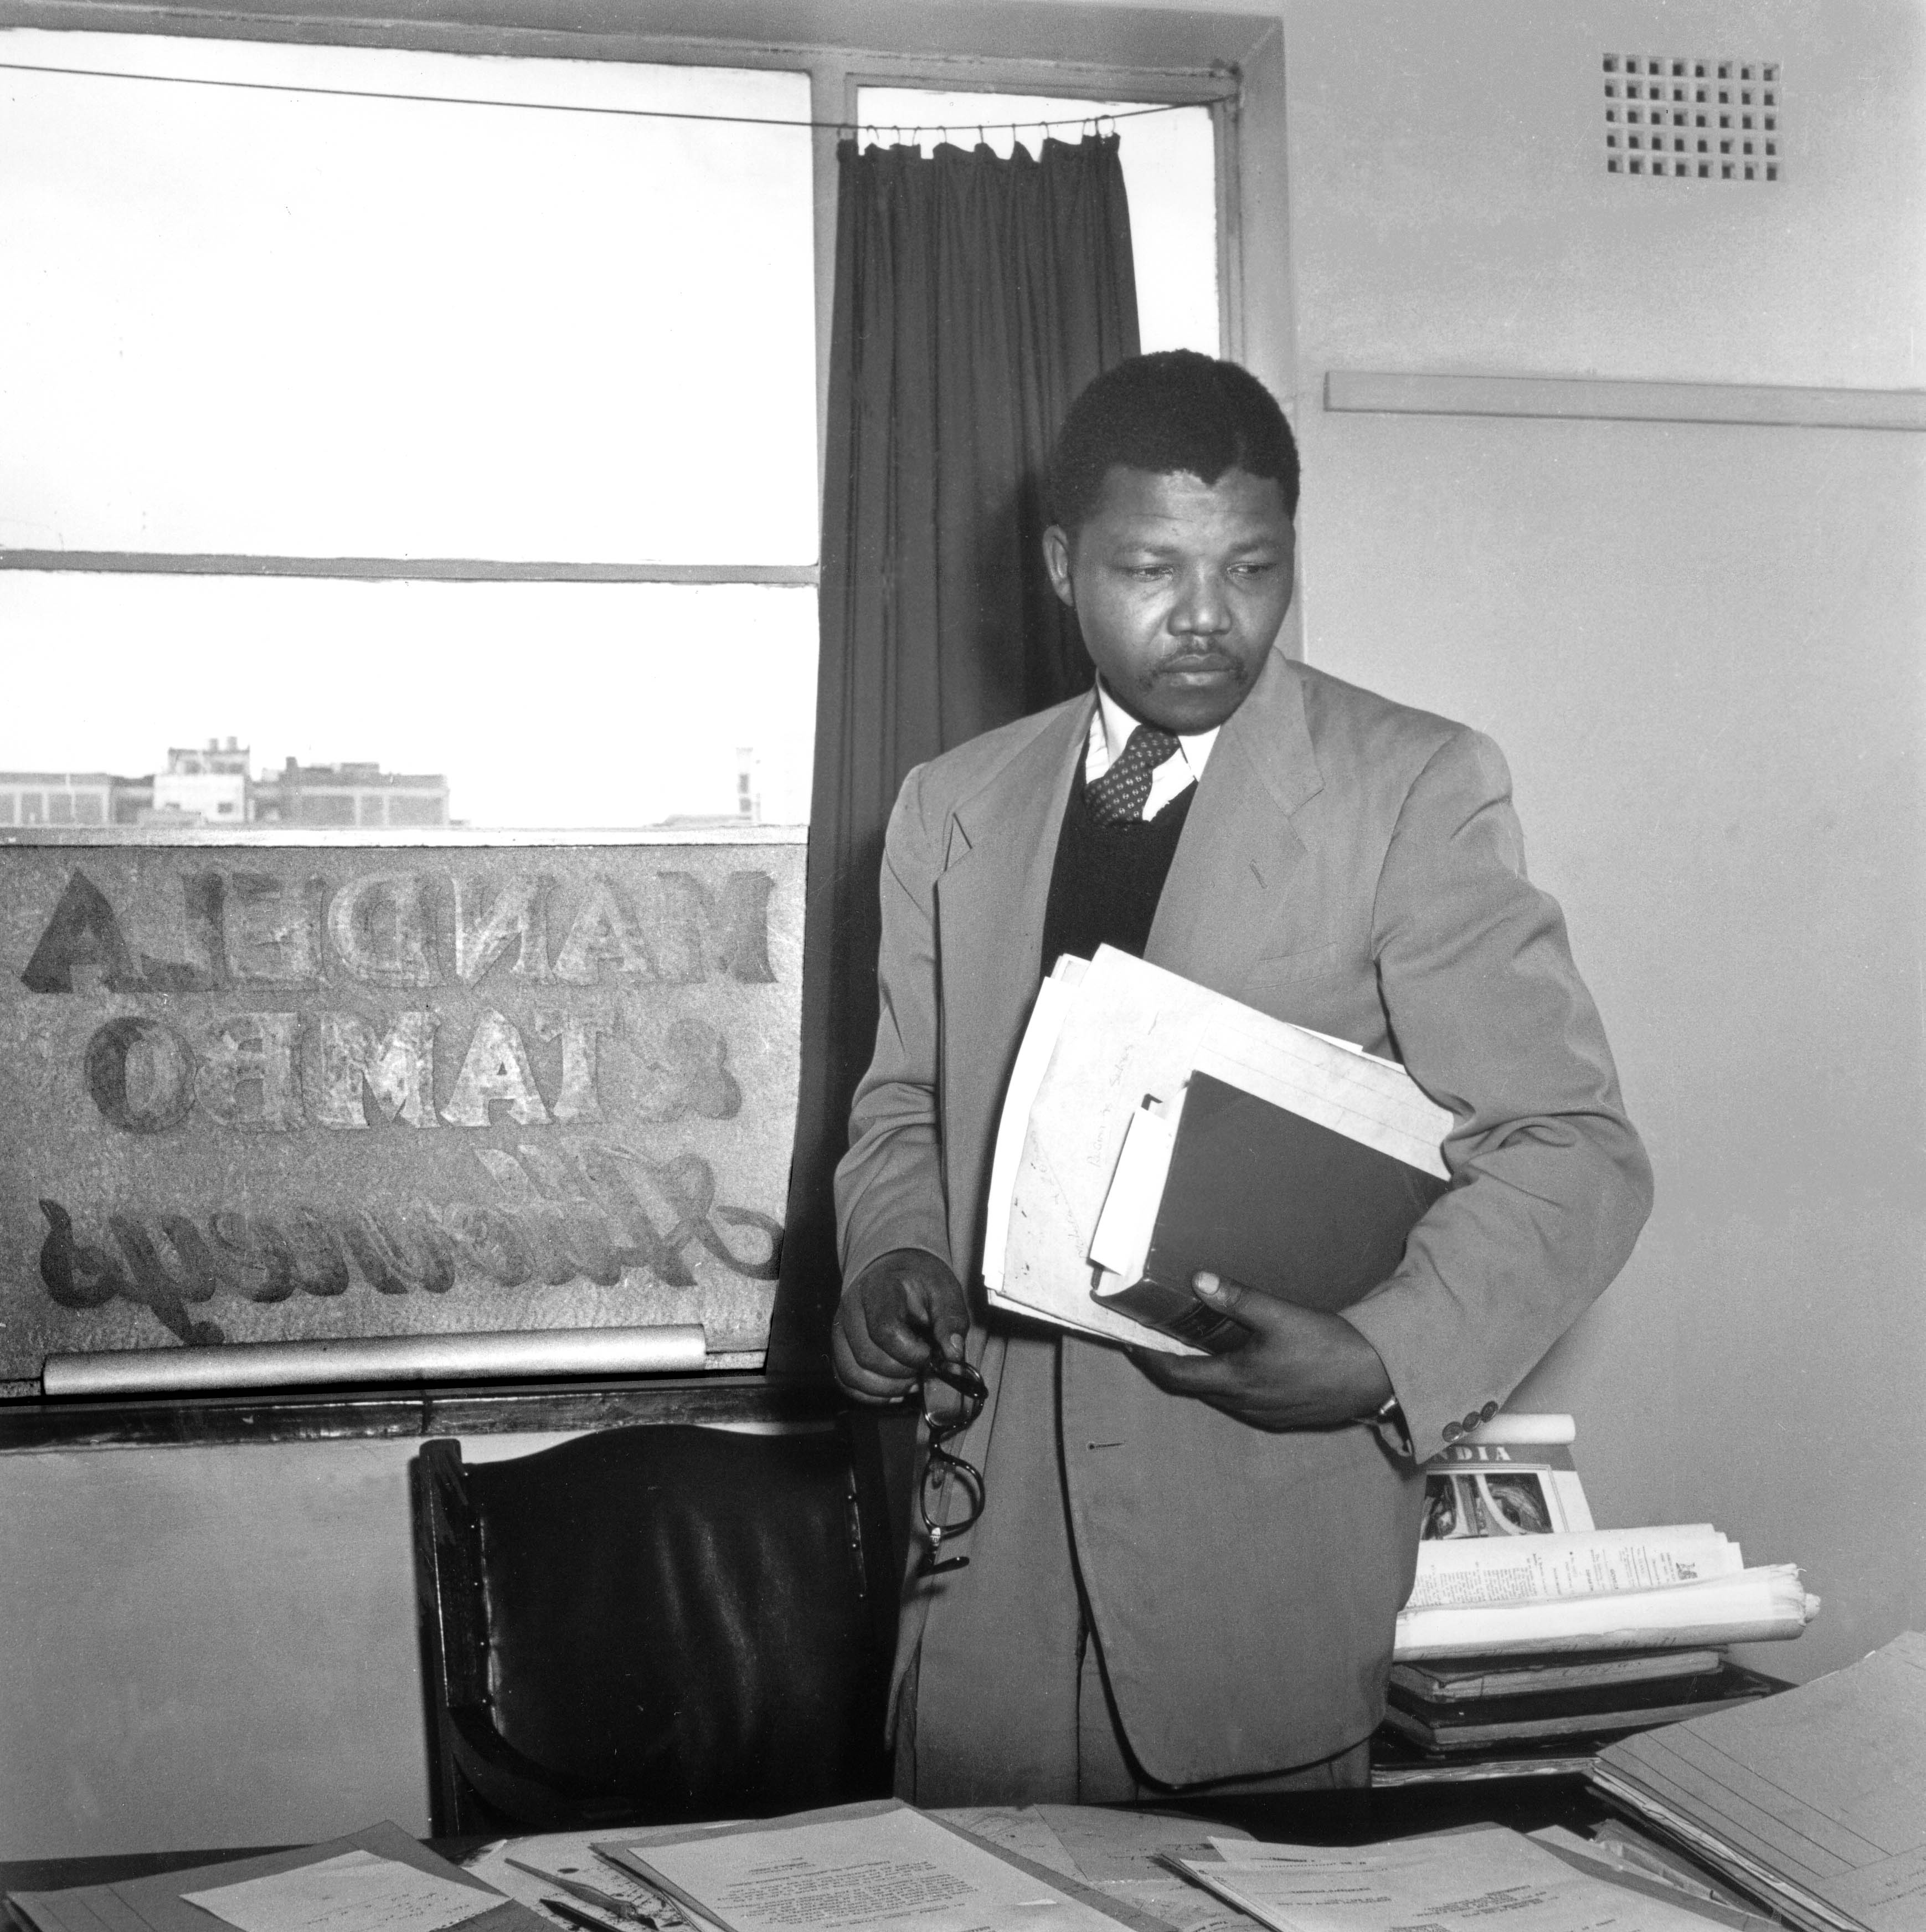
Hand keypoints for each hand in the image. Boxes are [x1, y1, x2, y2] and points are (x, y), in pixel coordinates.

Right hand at [832, 1247, 970, 1404]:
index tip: (929, 1353)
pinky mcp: (839, 1349)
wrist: (895, 1274)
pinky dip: (872, 1394)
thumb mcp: (945, 1292)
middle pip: (867, 1356)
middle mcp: (851, 1309)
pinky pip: (846, 1382)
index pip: (885, 1329)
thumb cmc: (921, 1284)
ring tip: (911, 1379)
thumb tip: (953, 1354)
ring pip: (852, 1374)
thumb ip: (951, 1321)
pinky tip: (895, 1387)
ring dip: (887, 1387)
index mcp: (879, 1288)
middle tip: (923, 1368)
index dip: (910, 1352)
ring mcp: (840, 1331)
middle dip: (902, 1373)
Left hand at [1129, 1271, 1394, 1430]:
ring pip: (1217, 1396)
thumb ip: (1237, 1298)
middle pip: (1193, 1387)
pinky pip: (1240, 1402)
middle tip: (1154, 1338)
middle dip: (1170, 1365)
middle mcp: (1245, 1404)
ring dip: (1200, 1374)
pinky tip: (1234, 1360)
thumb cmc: (1329, 1345)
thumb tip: (1197, 1279)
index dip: (1148, 1361)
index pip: (1176, 1376)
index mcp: (1238, 1380)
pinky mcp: (1281, 1417)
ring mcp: (1264, 1415)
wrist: (1377, 1377)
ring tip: (1189, 1345)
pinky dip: (1226, 1382)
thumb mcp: (1280, 1314)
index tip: (1130, 1343)